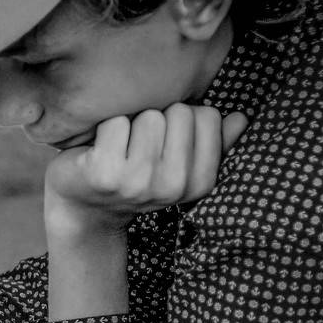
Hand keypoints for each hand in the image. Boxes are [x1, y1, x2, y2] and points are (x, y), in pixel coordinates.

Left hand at [44, 103, 247, 238]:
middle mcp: (173, 186)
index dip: (183, 118)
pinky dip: (104, 127)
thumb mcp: (178, 166)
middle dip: (157, 119)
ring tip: (120, 148)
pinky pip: (116, 122)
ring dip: (131, 123)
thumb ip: (212, 142)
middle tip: (137, 146)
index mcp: (199, 184)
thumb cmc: (132, 177)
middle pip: (180, 112)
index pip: (209, 116)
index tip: (164, 141)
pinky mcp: (105, 173)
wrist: (81, 210)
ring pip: (150, 115)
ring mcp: (138, 182)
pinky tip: (97, 151)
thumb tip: (241, 118)